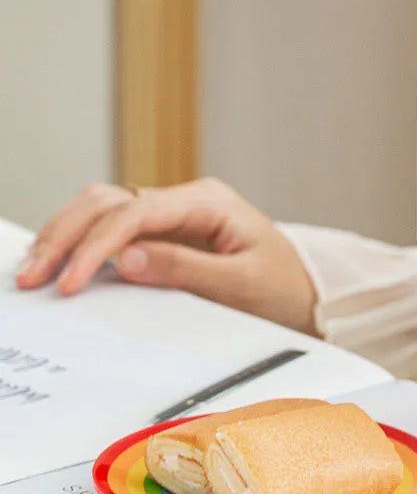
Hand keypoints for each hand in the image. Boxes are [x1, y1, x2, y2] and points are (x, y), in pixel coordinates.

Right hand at [15, 178, 317, 334]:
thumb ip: (185, 270)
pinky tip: (59, 262)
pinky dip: (82, 242)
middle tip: (35, 274)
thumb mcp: (242, 285)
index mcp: (208, 202)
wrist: (305, 293)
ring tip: (35, 269)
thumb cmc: (283, 287)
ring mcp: (172, 215)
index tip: (73, 281)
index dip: (98, 244)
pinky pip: (114, 229)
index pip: (138, 211)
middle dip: (68, 234)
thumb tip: (126, 260)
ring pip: (104, 208)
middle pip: (110, 200)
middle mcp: (185, 200)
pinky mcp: (164, 235)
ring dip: (67, 234)